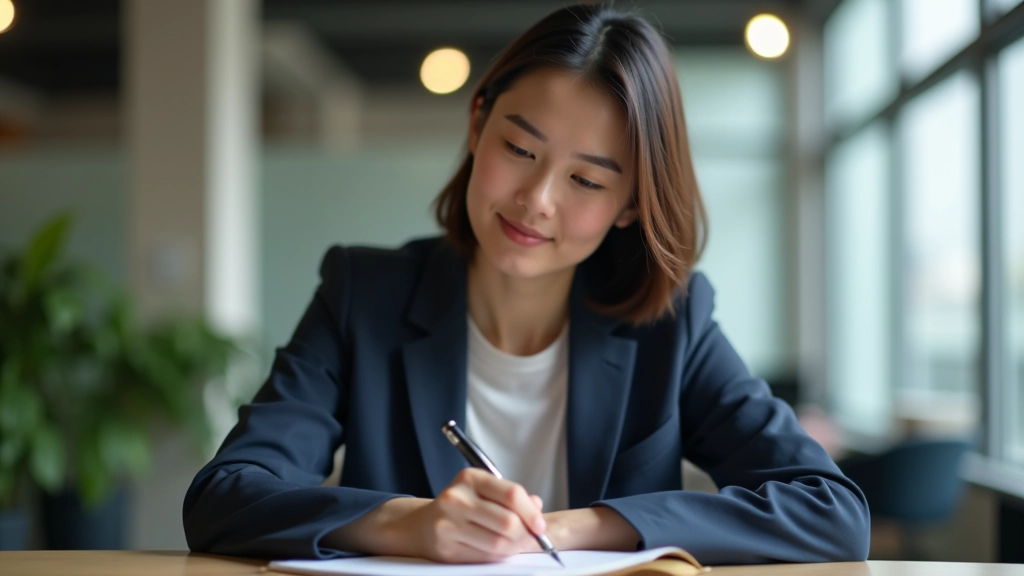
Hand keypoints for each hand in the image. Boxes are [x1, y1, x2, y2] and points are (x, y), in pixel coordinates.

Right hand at [406, 468, 546, 562]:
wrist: (423, 525)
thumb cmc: (461, 506)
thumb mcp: (485, 491)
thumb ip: (512, 497)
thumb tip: (536, 507)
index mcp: (470, 478)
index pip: (511, 494)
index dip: (531, 512)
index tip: (540, 525)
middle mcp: (456, 499)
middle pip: (507, 521)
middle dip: (525, 533)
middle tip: (529, 536)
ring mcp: (448, 524)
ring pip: (498, 543)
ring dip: (514, 547)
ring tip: (513, 543)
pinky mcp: (446, 548)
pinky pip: (486, 557)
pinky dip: (498, 556)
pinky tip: (497, 549)